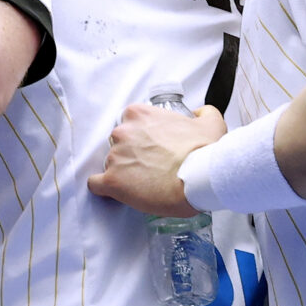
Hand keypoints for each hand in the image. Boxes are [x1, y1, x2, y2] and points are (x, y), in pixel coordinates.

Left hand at [89, 102, 224, 217]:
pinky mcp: (112, 181)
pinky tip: (117, 193)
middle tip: (148, 167)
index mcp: (139, 115)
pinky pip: (96, 185)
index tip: (150, 148)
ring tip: (142, 184)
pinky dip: (104, 189)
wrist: (199, 177)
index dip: (139, 138)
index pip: (129, 123)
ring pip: (110, 165)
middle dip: (130, 155)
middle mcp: (122, 132)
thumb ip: (203, 113)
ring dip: (122, 173)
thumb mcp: (210, 123)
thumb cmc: (203, 152)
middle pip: (117, 144)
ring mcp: (115, 157)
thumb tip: (199, 114)